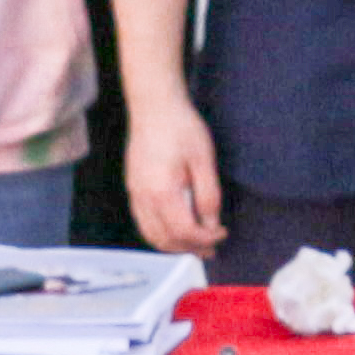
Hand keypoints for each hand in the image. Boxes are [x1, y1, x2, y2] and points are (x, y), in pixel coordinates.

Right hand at [127, 95, 227, 254]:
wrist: (155, 106)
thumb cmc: (182, 127)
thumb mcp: (204, 159)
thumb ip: (208, 195)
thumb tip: (211, 224)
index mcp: (162, 192)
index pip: (184, 231)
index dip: (205, 238)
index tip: (222, 234)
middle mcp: (144, 198)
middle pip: (165, 239)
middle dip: (190, 248)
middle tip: (211, 247)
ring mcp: (135, 194)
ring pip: (151, 235)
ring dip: (174, 245)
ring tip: (195, 243)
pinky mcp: (133, 188)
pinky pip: (144, 222)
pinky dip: (160, 233)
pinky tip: (176, 228)